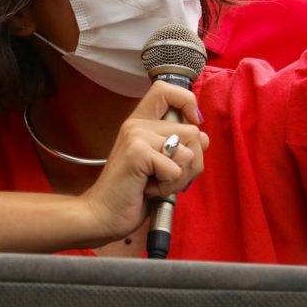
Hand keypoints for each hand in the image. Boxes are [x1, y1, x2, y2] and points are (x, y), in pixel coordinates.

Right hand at [82, 80, 208, 240]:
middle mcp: (138, 125)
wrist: (103, 215)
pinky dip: (168, 187)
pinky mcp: (138, 152)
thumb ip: (181, 147)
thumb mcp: (161, 165)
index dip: (187, 100)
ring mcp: (137, 136)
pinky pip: (176, 169)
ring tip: (156, 183)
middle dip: (191, 164)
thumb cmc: (132, 193)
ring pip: (189, 152)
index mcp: (141, 123)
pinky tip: (148, 190)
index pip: (166, 90)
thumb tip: (203, 137)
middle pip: (193, 132)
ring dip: (179, 178)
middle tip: (167, 177)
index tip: (192, 121)